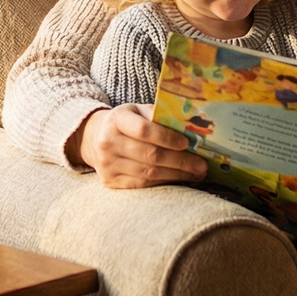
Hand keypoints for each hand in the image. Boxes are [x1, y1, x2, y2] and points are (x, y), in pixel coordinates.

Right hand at [76, 103, 207, 188]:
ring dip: (176, 175)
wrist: (95, 138)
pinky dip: (163, 183)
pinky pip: (142, 184)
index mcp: (117, 119)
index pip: (144, 130)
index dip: (167, 137)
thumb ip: (158, 115)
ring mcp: (107, 164)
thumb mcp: (138, 111)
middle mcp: (108, 142)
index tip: (187, 143)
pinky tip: (178, 179)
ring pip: (148, 173)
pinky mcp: (110, 181)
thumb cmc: (127, 122)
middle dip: (180, 161)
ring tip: (196, 174)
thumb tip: (191, 126)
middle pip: (150, 155)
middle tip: (201, 165)